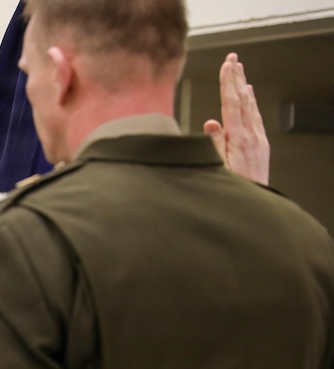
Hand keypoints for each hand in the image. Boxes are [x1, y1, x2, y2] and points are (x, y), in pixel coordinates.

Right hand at [203, 52, 269, 184]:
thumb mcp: (217, 170)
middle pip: (242, 100)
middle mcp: (251, 136)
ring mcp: (258, 140)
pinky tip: (249, 97)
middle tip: (233, 58)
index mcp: (238, 139)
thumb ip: (214, 145)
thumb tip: (211, 122)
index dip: (228, 83)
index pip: (231, 104)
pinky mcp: (261, 146)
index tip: (226, 65)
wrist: (255, 206)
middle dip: (237, 77)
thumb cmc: (232, 190)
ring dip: (244, 86)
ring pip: (250, 106)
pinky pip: (256, 117)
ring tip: (240, 71)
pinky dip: (251, 103)